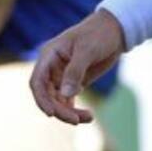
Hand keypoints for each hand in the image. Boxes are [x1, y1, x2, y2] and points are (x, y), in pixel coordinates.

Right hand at [29, 9, 124, 124]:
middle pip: (47, 95)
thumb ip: (75, 71)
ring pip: (58, 101)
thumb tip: (65, 95)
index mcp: (49, 55)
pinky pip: (69, 101)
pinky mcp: (73, 82)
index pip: (37, 81)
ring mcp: (62, 76)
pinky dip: (76, 110)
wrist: (114, 30)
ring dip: (68, 112)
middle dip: (59, 109)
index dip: (41, 98)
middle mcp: (52, 67)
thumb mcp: (87, 50)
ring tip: (89, 117)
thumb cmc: (98, 34)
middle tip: (76, 120)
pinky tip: (89, 116)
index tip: (51, 113)